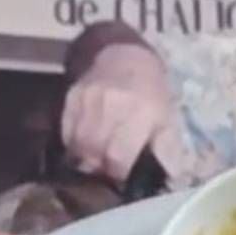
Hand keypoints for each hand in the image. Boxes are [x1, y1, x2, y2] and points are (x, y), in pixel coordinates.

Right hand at [60, 43, 189, 184]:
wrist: (126, 56)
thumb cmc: (150, 93)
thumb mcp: (166, 118)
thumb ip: (166, 147)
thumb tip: (169, 175)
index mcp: (140, 114)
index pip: (118, 157)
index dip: (117, 173)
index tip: (119, 178)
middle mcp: (112, 107)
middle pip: (94, 153)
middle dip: (98, 168)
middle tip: (104, 171)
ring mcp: (89, 101)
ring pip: (77, 144)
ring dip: (83, 158)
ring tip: (92, 160)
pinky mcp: (73, 97)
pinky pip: (65, 130)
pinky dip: (71, 142)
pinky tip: (81, 144)